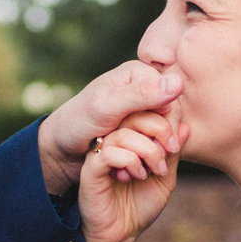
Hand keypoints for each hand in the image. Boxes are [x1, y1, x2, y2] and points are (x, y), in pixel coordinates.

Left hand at [36, 61, 184, 195]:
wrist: (61, 146)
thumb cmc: (78, 122)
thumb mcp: (107, 107)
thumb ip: (140, 95)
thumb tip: (179, 82)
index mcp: (138, 73)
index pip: (171, 97)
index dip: (169, 124)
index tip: (162, 148)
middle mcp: (142, 86)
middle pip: (170, 114)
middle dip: (163, 139)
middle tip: (154, 164)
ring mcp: (140, 106)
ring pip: (164, 128)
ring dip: (157, 150)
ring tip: (144, 168)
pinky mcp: (137, 124)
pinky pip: (155, 138)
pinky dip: (149, 153)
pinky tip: (139, 166)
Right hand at [77, 111, 188, 241]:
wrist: (120, 236)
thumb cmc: (140, 207)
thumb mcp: (165, 177)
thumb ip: (173, 153)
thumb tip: (186, 126)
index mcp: (129, 139)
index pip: (145, 112)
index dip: (165, 120)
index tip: (176, 144)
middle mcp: (112, 141)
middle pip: (133, 114)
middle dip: (159, 130)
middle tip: (170, 151)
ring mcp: (99, 154)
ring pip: (123, 133)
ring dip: (147, 149)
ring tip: (155, 170)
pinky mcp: (91, 169)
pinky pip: (109, 152)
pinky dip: (129, 161)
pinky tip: (137, 176)